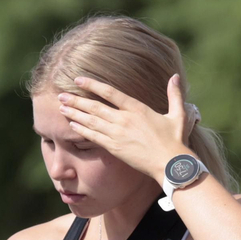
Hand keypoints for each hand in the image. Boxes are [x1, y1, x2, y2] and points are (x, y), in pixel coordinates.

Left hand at [58, 74, 198, 183]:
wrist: (170, 164)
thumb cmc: (176, 140)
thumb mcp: (179, 114)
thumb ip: (175, 94)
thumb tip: (175, 76)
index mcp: (138, 108)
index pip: (110, 92)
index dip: (92, 84)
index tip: (78, 79)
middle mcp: (124, 119)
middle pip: (95, 106)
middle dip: (76, 100)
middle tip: (61, 95)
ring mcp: (117, 134)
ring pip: (91, 121)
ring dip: (75, 113)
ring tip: (61, 107)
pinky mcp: (114, 148)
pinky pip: (93, 137)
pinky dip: (81, 130)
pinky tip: (72, 125)